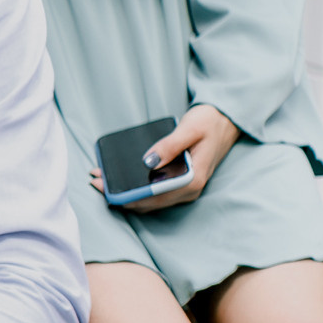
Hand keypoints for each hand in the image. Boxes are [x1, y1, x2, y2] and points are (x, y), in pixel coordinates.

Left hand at [90, 103, 239, 212]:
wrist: (227, 120)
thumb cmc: (209, 122)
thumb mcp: (189, 129)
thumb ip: (169, 146)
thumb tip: (147, 162)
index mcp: (193, 180)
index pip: (154, 196)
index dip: (127, 195)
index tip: (104, 186)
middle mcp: (189, 190)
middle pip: (149, 201)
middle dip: (121, 194)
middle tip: (95, 180)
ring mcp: (185, 188)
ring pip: (151, 199)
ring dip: (126, 193)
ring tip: (102, 180)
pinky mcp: (181, 182)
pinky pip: (155, 192)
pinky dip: (137, 188)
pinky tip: (122, 179)